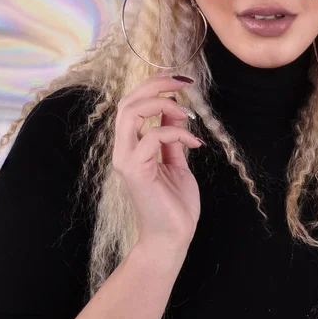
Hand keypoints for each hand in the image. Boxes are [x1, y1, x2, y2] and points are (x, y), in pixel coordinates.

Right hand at [112, 75, 203, 253]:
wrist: (173, 237)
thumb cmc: (174, 203)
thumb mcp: (176, 160)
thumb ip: (171, 137)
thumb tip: (174, 112)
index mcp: (132, 145)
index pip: (132, 104)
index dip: (153, 86)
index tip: (180, 81)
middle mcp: (124, 149)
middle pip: (127, 102)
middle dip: (155, 85)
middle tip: (182, 83)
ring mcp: (126, 159)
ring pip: (131, 113)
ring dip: (163, 104)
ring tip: (186, 113)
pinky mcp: (135, 170)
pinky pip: (152, 136)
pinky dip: (176, 133)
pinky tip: (194, 144)